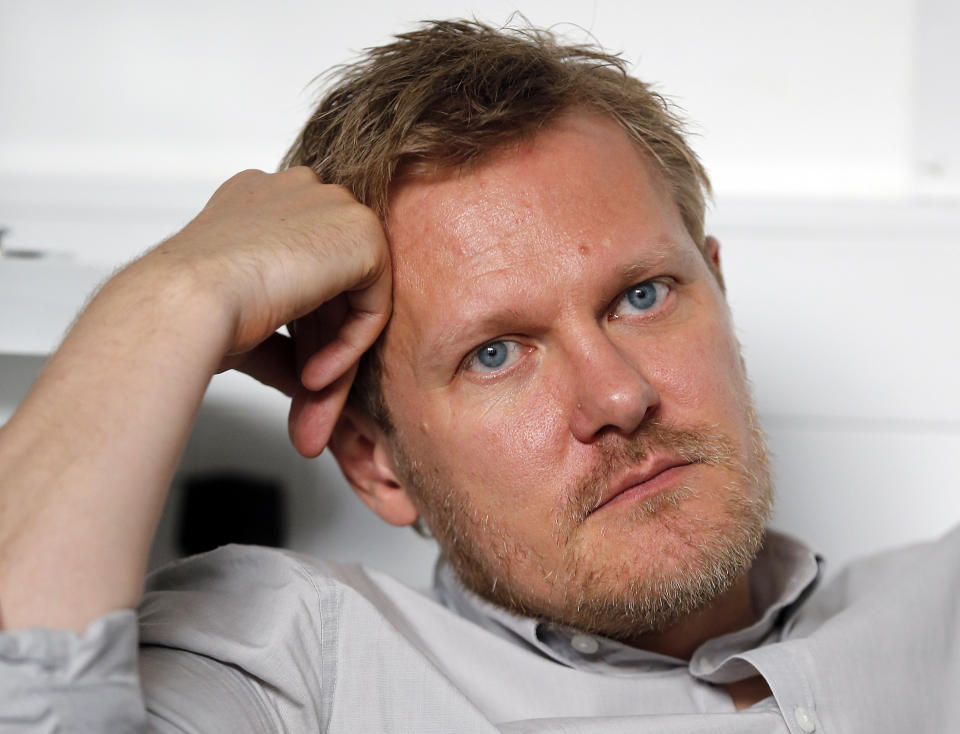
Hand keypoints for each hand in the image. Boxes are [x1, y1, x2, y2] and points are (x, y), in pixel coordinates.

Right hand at [0, 167, 390, 629]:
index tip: (299, 383)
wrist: (164, 324)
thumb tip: (290, 367)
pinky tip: (313, 379)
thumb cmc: (177, 334)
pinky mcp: (345, 228)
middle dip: (330, 351)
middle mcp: (285, 199)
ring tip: (308, 400)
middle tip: (312, 406)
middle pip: (340, 284)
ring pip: (360, 292)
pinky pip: (374, 291)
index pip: (309, 272)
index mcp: (253, 212)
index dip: (307, 336)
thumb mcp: (235, 328)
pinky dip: (350, 340)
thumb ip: (272, 325)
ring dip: (337, 354)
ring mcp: (315, 208)